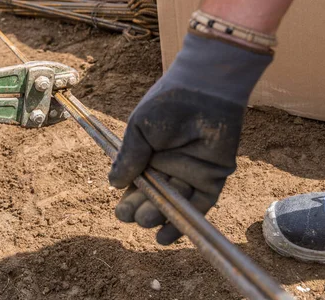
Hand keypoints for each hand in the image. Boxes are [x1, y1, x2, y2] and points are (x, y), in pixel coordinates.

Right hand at [109, 33, 271, 244]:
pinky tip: (166, 235)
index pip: (135, 186)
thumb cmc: (167, 104)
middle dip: (142, 211)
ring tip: (148, 220)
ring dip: (160, 217)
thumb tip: (113, 184)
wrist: (203, 89)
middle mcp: (167, 168)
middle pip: (153, 199)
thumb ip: (129, 156)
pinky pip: (198, 206)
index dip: (128, 202)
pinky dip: (183, 223)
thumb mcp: (139, 129)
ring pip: (173, 205)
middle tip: (135, 215)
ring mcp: (189, 174)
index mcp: (147, 156)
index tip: (121, 212)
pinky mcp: (212, 178)